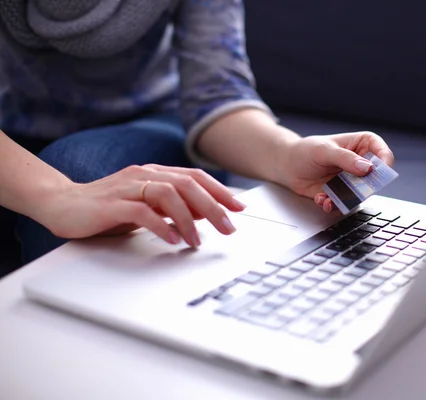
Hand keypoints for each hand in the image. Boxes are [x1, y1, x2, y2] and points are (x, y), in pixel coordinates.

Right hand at [38, 164, 245, 246]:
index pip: (194, 177)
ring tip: (197, 240)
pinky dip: (160, 225)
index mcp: (154, 173)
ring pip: (167, 193)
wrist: (60, 203)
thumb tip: (206, 213)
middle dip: (213, 206)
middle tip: (229, 227)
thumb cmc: (107, 208)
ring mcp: (127, 187)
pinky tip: (172, 238)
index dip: (219, 190)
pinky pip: (141, 211)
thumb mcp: (147, 207)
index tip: (239, 207)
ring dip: (188, 217)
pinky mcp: (111, 204)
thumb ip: (174, 207)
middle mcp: (143, 175)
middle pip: (187, 184)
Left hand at [277, 131, 393, 211]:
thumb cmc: (306, 151)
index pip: (382, 152)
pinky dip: (333, 204)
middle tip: (352, 190)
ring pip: (360, 194)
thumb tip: (367, 168)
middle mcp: (360, 164)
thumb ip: (346, 159)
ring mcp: (351, 180)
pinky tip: (321, 199)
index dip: (384, 163)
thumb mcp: (324, 150)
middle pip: (374, 178)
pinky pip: (344, 204)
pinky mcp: (342, 193)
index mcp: (361, 144)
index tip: (376, 172)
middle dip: (363, 188)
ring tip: (329, 198)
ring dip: (346, 199)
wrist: (288, 166)